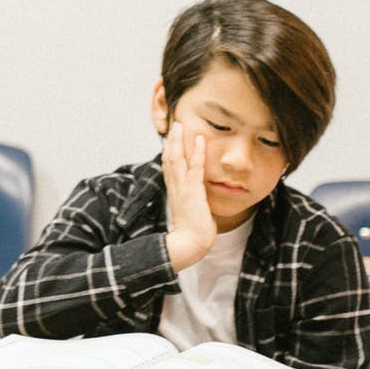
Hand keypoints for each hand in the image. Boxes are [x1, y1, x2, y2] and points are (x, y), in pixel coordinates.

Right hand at [162, 122, 215, 270]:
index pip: (169, 166)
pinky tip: (200, 139)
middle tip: (174, 124)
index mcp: (174, 191)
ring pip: (177, 159)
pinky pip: (195, 167)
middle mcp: (175, 187)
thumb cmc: (192, 232)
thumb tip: (199, 199)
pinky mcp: (193, 191)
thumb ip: (193, 202)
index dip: (170, 150)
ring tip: (181, 125)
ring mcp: (182, 188)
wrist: (190, 244)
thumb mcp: (191, 212)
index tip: (172, 137)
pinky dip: (197, 152)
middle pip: (169, 158)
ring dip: (179, 140)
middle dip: (171, 140)